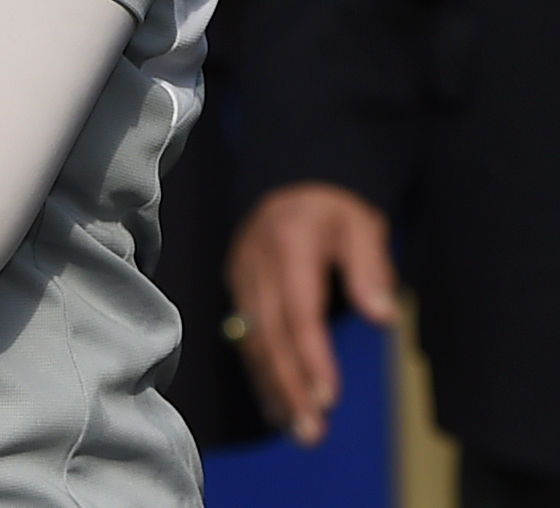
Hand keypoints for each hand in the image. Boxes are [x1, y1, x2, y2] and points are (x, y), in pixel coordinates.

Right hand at [225, 182, 398, 444]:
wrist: (291, 187)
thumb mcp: (362, 226)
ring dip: (275, 387)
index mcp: (288, 243)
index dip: (311, 356)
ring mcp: (241, 276)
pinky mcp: (237, 289)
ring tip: (300, 430)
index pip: (298, 310)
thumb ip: (371, 268)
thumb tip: (382, 316)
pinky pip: (246, 337)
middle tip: (311, 432)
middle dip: (290, 385)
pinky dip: (261, 373)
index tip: (329, 398)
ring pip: (253, 340)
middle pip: (270, 333)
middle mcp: (255, 262)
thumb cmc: (333, 212)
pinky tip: (277, 404)